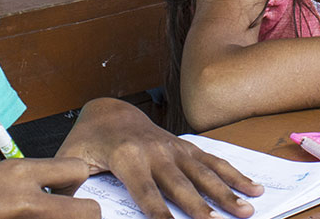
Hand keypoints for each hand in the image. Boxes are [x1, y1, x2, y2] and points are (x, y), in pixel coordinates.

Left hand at [58, 98, 264, 218]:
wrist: (108, 111)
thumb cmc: (88, 141)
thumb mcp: (72, 160)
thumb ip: (70, 182)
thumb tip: (64, 205)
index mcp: (126, 157)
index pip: (146, 193)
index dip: (160, 215)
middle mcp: (155, 151)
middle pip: (182, 186)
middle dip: (202, 207)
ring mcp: (174, 148)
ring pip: (204, 173)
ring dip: (227, 193)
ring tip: (247, 211)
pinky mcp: (185, 148)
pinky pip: (213, 162)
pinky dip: (235, 175)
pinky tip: (254, 189)